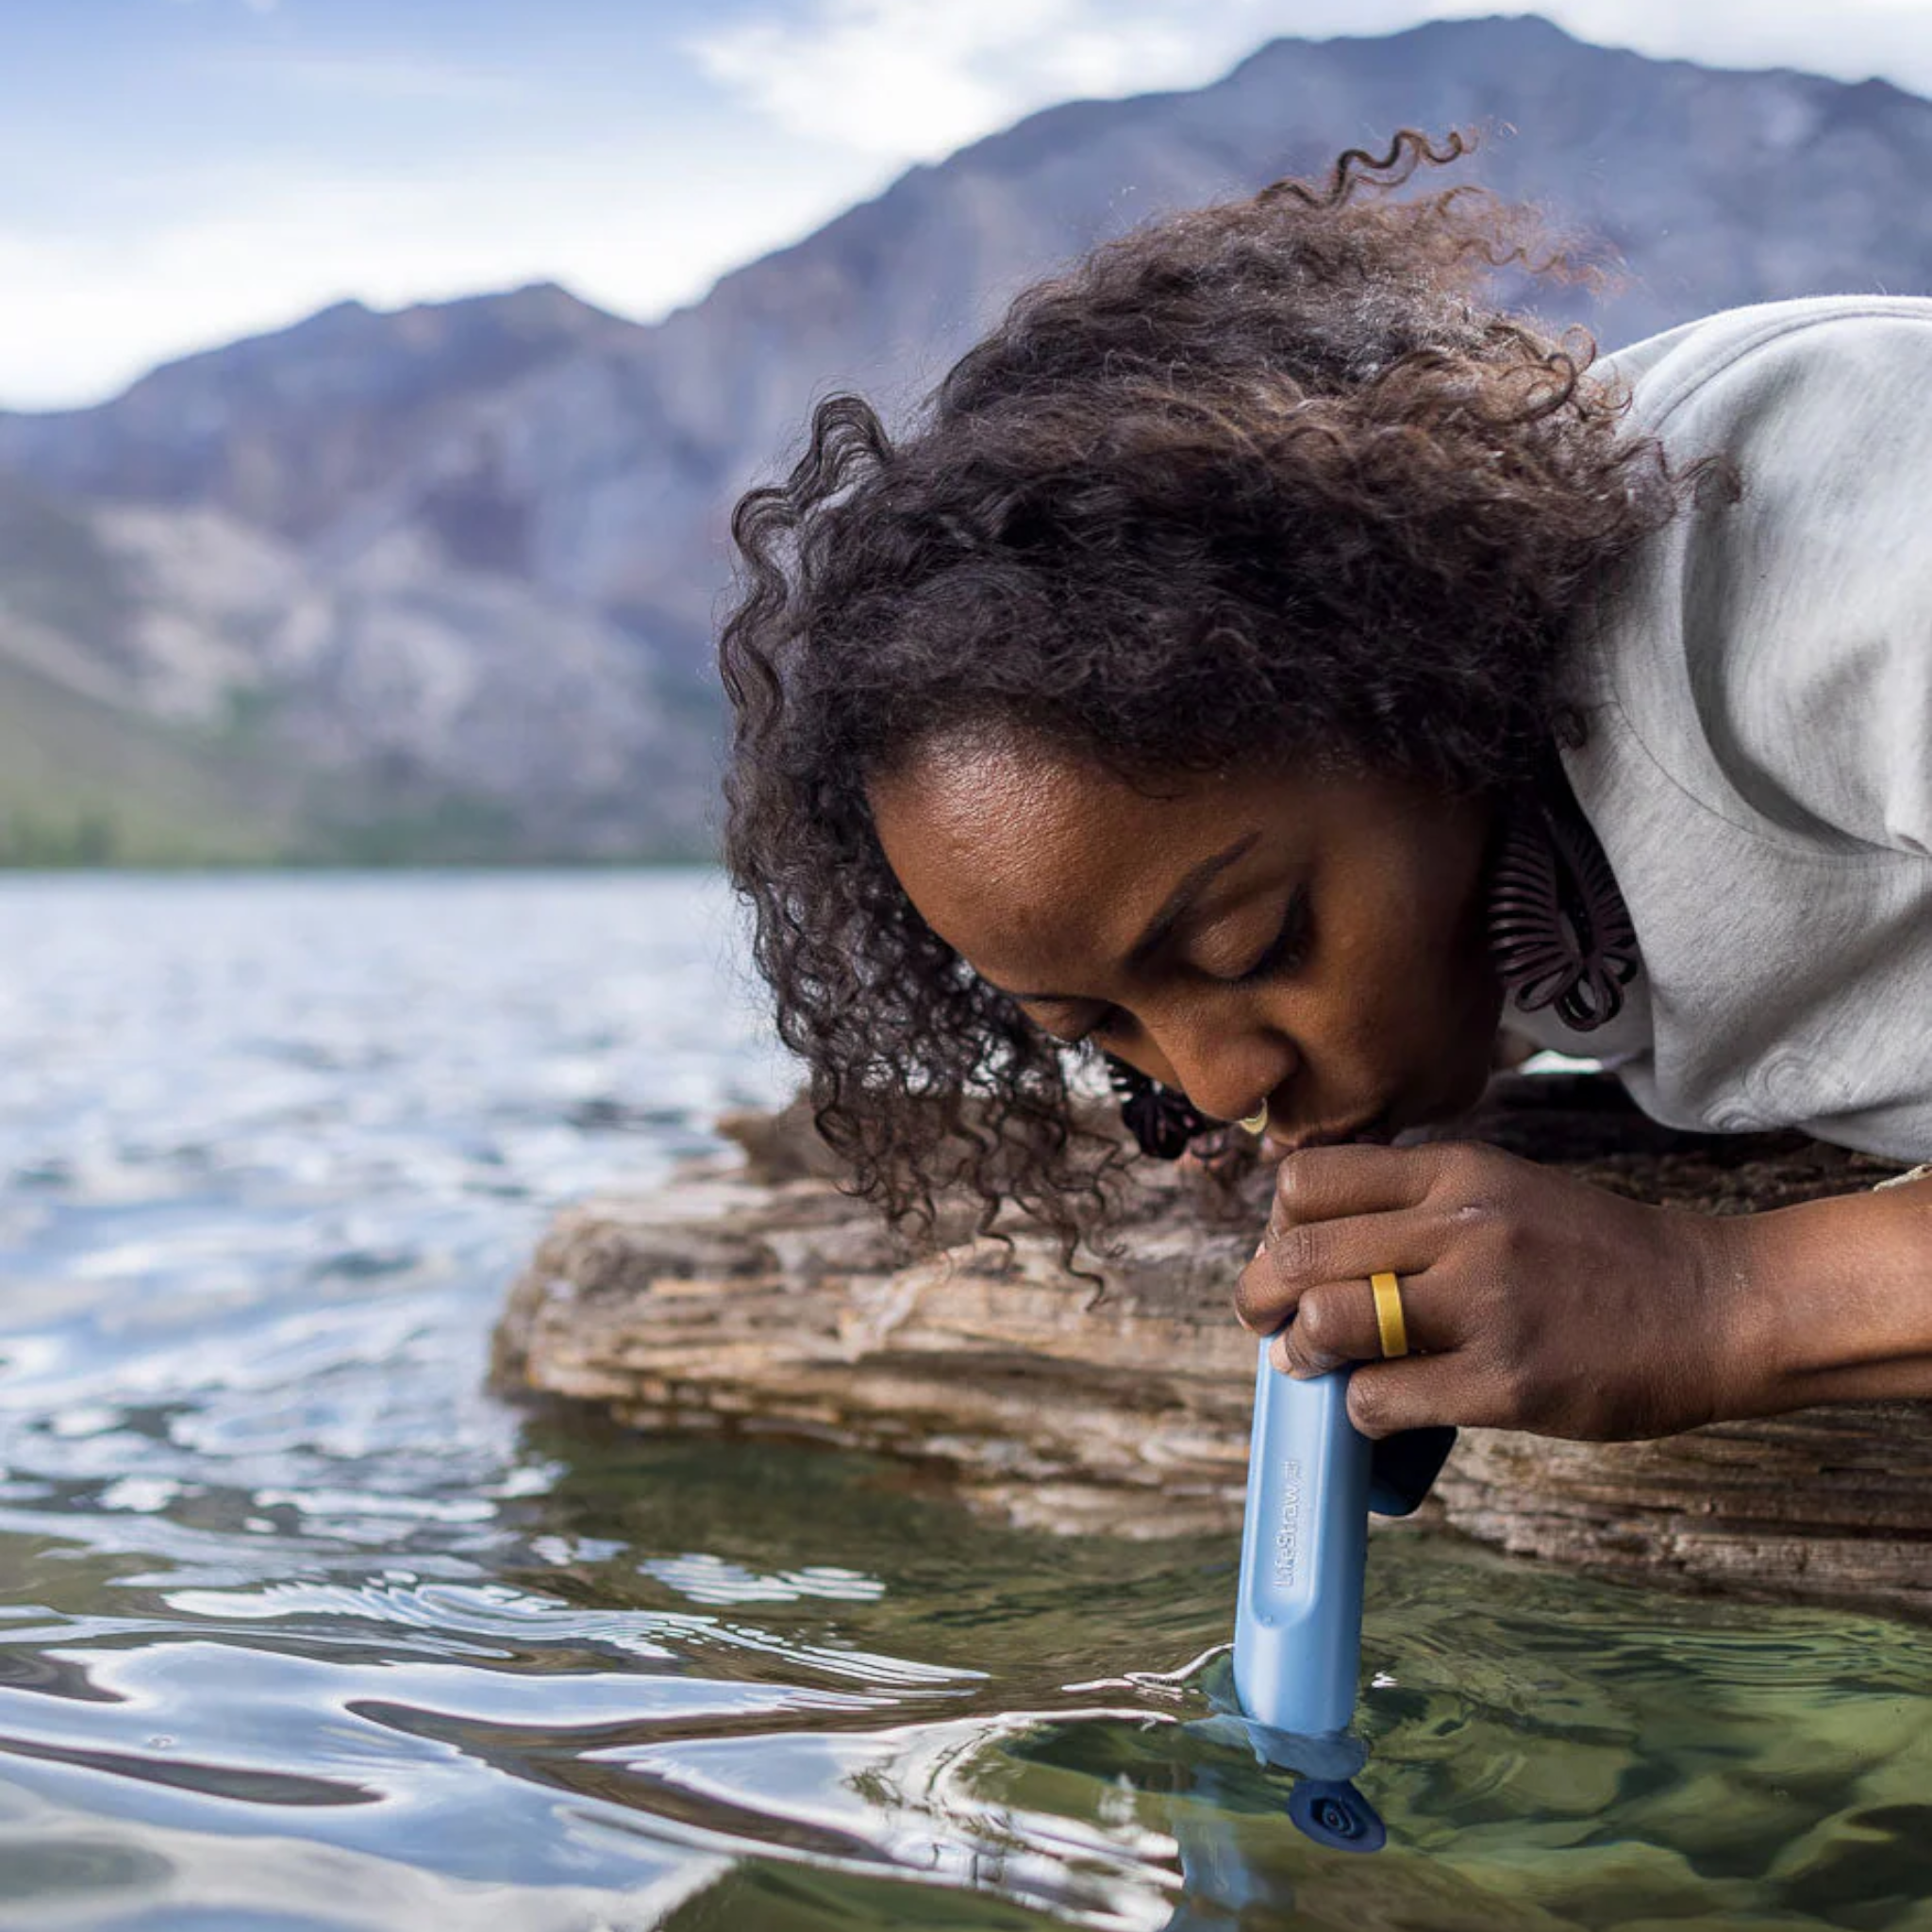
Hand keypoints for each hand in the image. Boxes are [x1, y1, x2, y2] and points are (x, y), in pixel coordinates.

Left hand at [1233, 1140, 1758, 1441]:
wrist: (1711, 1304)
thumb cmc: (1595, 1253)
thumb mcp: (1501, 1189)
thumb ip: (1414, 1204)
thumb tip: (1307, 1241)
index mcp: (1454, 1173)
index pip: (1308, 1182)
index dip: (1278, 1225)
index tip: (1291, 1254)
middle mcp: (1461, 1227)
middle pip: (1298, 1254)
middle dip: (1261, 1296)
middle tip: (1271, 1320)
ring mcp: (1484, 1305)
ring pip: (1328, 1322)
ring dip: (1302, 1352)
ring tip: (1316, 1364)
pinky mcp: (1505, 1382)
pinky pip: (1381, 1399)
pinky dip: (1360, 1410)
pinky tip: (1381, 1407)